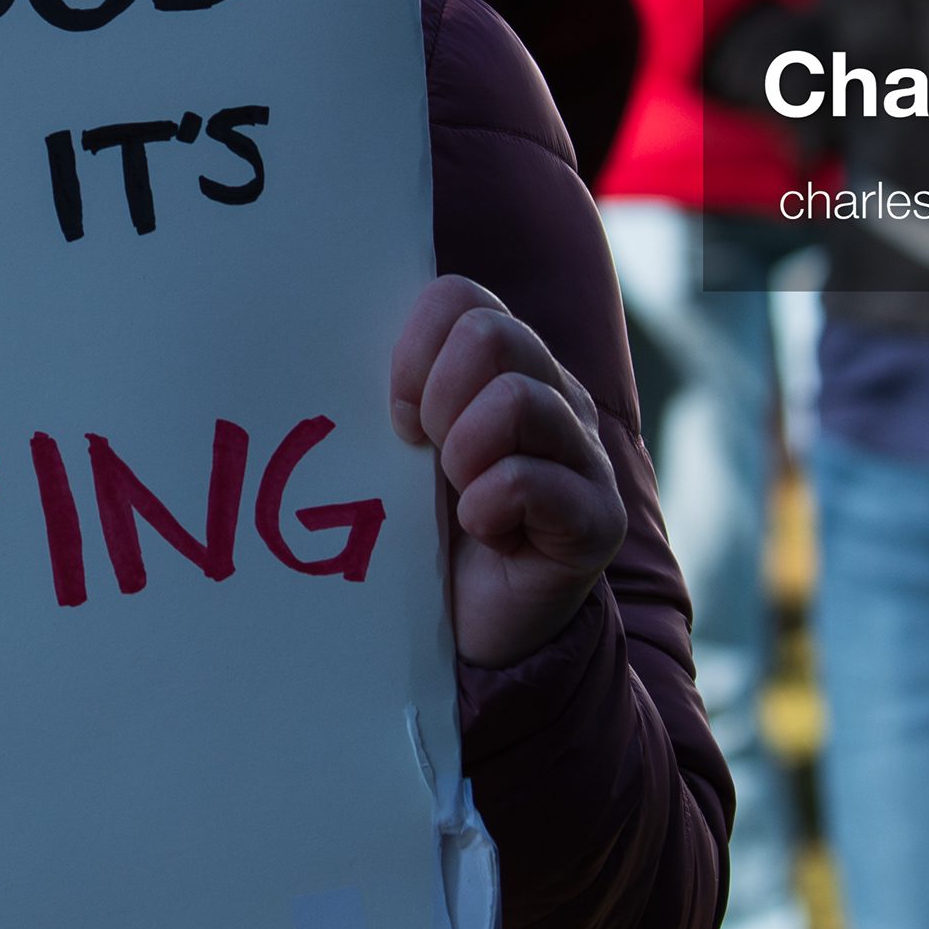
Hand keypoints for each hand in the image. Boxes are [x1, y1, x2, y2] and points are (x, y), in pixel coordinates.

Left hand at [391, 277, 624, 668]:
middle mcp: (556, 397)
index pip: (460, 298)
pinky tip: (485, 532)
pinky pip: (533, 481)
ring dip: (464, 453)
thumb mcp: (402, 452)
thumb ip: (394, 394)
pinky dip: (489, 507)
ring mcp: (585, 455)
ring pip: (518, 400)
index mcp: (508, 367)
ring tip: (458, 496)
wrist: (473, 630)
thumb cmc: (429, 533)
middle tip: (429, 457)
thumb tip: (331, 348)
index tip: (398, 415)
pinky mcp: (598, 519)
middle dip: (439, 398)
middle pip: (492, 335)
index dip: (414, 350)